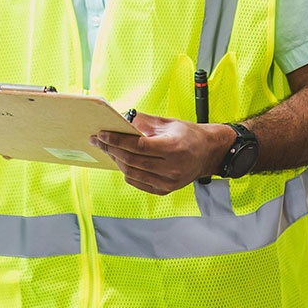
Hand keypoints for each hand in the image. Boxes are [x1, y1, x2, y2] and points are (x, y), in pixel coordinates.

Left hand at [90, 112, 235, 195]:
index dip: (116, 140)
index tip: (102, 134)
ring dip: (116, 161)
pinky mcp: (166, 189)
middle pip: (132, 160)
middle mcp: (171, 167)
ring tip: (108, 149)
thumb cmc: (190, 136)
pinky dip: (127, 172)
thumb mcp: (169, 123)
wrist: (209, 153)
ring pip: (132, 174)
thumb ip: (145, 122)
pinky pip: (139, 183)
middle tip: (98, 140)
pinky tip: (122, 161)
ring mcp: (169, 181)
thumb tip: (123, 118)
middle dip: (111, 149)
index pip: (137, 146)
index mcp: (173, 148)